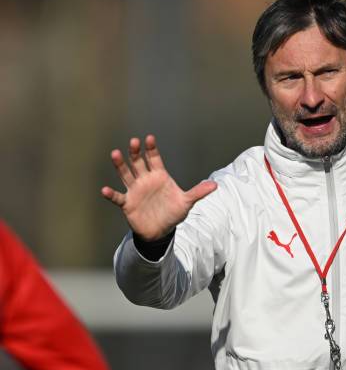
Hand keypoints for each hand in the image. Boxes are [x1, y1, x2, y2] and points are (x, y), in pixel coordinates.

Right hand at [101, 135, 216, 240]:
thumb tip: (215, 185)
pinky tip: (105, 190)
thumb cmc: (173, 212)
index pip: (154, 159)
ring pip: (126, 175)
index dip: (151, 149)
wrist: (160, 231)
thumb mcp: (186, 202)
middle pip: (139, 163)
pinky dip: (111, 194)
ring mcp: (135, 191)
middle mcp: (145, 180)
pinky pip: (118, 197)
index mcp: (160, 176)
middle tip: (134, 142)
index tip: (149, 138)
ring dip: (121, 165)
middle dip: (136, 153)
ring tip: (115, 154)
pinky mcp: (128, 203)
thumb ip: (198, 192)